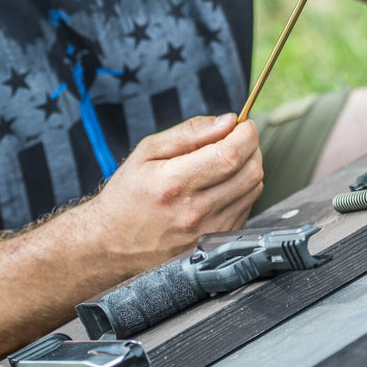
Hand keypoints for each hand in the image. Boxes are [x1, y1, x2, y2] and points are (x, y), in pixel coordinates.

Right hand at [91, 113, 263, 273]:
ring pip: (254, 189)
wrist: (113, 245)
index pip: (230, 154)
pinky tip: (220, 185)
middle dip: (251, 147)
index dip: (245, 134)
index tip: (242, 125)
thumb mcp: (147, 152)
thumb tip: (227, 121)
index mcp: (174, 183)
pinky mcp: (217, 241)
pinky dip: (242, 189)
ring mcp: (209, 230)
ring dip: (248, 167)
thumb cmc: (128, 196)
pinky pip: (247, 206)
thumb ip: (190, 132)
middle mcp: (195, 211)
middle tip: (235, 139)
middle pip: (250, 171)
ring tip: (226, 161)